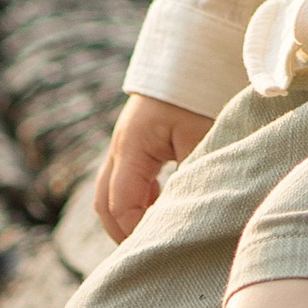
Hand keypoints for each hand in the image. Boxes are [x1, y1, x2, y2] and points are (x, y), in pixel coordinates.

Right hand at [93, 94, 211, 244]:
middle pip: (104, 204)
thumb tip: (187, 221)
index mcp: (133, 145)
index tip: (160, 250)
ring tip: (159, 235)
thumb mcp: (203, 138)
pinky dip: (139, 202)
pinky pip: (127, 181)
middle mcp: (121, 146)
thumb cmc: (202, 94)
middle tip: (152, 253)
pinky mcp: (137, 144)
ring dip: (130, 217)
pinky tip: (164, 209)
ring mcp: (125, 144)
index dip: (135, 233)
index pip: (120, 204)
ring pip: (112, 193)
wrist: (198, 53)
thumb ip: (192, 178)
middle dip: (123, 232)